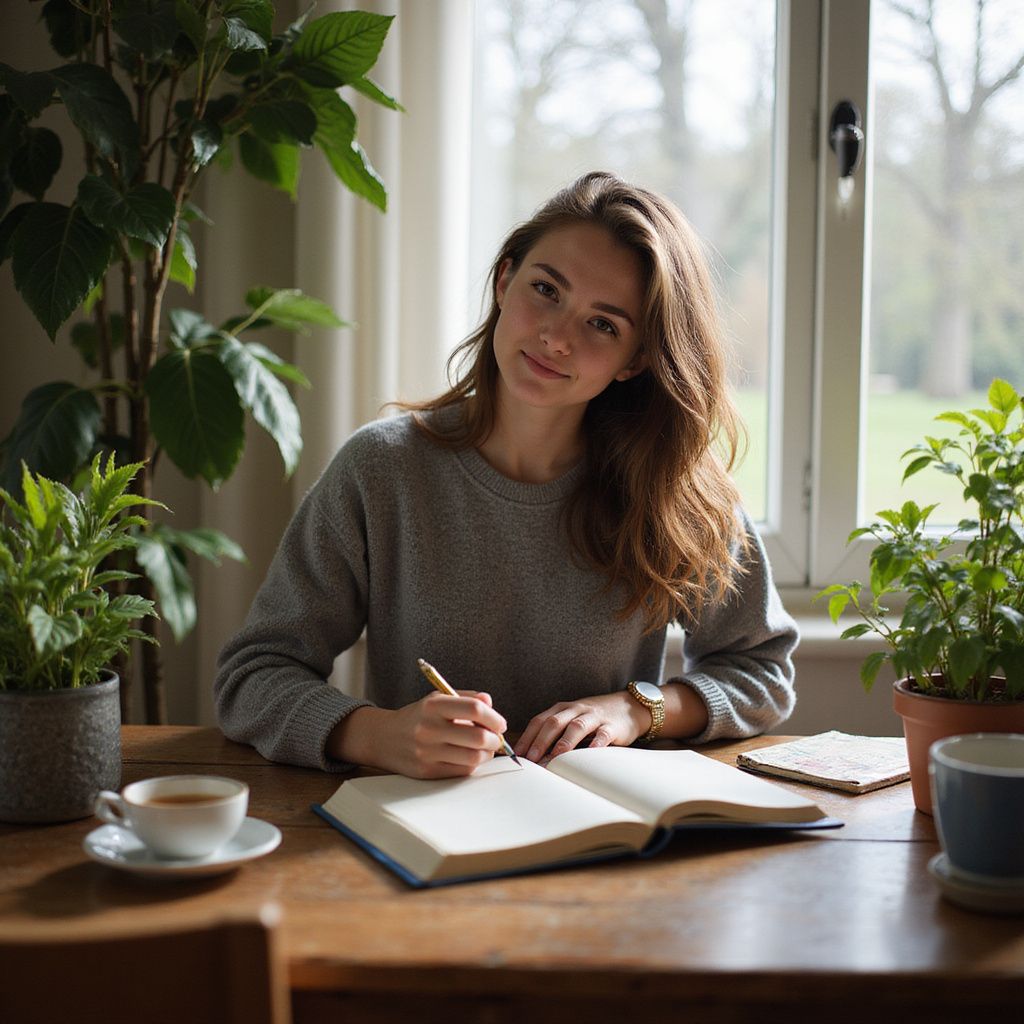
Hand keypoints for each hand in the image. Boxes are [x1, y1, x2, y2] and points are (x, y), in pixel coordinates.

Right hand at [330, 691, 506, 778]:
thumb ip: (466, 698)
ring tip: (485, 749)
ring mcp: (427, 752)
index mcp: (434, 706)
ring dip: (487, 754)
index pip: (474, 709)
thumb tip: (490, 702)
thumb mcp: (437, 699)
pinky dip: (472, 764)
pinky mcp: (427, 771)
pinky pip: (461, 771)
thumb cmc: (418, 717)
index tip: (500, 723)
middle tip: (497, 738)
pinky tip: (469, 757)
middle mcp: (430, 729)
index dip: (494, 718)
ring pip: (473, 757)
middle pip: (478, 737)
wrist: (384, 738)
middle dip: (495, 739)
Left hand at [514, 691, 648, 764]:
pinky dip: (596, 743)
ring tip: (555, 756)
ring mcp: (594, 717)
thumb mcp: (571, 719)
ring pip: (576, 726)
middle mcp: (576, 710)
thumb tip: (531, 756)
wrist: (628, 706)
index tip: (517, 753)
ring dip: (564, 742)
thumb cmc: (593, 718)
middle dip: (541, 740)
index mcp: (562, 709)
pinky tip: (590, 752)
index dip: (528, 736)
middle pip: (554, 722)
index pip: (540, 720)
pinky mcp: (612, 726)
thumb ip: (554, 733)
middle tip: (531, 757)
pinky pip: (603, 734)